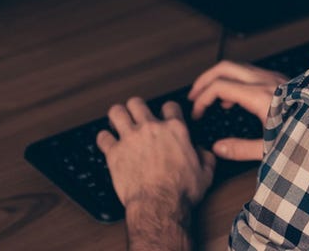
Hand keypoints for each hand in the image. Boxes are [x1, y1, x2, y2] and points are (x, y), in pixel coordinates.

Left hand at [96, 98, 215, 216]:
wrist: (160, 205)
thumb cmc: (180, 192)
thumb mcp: (205, 174)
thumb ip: (206, 158)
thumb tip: (203, 152)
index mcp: (174, 130)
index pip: (169, 106)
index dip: (167, 110)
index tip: (165, 116)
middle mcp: (151, 129)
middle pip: (137, 103)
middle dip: (136, 108)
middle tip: (136, 116)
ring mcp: (130, 138)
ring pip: (117, 112)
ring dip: (117, 115)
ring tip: (118, 122)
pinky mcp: (115, 153)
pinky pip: (102, 137)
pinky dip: (103, 139)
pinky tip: (106, 142)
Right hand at [188, 61, 287, 161]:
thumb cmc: (307, 136)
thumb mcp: (271, 148)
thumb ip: (241, 149)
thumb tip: (217, 149)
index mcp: (260, 96)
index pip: (220, 86)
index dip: (202, 98)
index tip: (197, 114)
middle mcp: (266, 81)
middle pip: (225, 67)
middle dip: (205, 80)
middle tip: (194, 96)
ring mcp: (274, 77)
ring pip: (238, 67)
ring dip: (220, 78)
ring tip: (211, 98)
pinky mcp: (281, 80)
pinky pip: (250, 72)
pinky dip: (235, 80)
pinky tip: (235, 99)